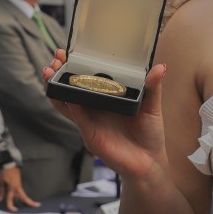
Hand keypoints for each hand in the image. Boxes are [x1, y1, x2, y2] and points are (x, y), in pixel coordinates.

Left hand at [0, 167, 40, 211]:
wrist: (11, 164)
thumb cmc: (5, 173)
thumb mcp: (1, 181)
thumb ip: (1, 191)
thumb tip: (0, 200)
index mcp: (12, 187)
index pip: (11, 199)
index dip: (11, 205)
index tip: (15, 210)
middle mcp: (17, 187)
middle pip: (24, 197)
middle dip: (31, 202)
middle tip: (38, 205)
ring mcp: (19, 186)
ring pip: (23, 195)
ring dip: (26, 200)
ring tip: (33, 204)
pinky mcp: (19, 184)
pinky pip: (20, 192)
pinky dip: (22, 196)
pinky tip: (20, 199)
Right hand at [43, 48, 168, 180]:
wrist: (148, 162)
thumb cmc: (149, 133)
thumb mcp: (152, 106)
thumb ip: (153, 87)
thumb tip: (161, 67)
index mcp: (108, 98)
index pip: (88, 79)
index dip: (76, 65)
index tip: (68, 51)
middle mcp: (95, 108)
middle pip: (71, 88)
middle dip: (60, 72)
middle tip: (56, 58)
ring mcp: (90, 120)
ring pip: (67, 102)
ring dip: (57, 88)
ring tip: (51, 72)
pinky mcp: (90, 134)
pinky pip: (77, 118)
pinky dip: (71, 107)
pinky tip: (69, 96)